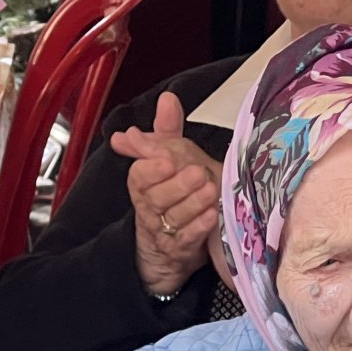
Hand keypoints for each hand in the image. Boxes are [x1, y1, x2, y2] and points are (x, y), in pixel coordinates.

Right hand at [113, 93, 223, 297]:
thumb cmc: (172, 196)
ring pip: (173, 219)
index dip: (152, 169)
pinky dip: (199, 228)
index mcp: (142, 185)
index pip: (139, 177)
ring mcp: (164, 232)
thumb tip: (167, 99)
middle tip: (198, 173)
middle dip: (177, 186)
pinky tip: (212, 216)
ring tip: (211, 191)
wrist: (170, 246)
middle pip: (156, 198)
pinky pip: (186, 241)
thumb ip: (167, 130)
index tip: (168, 160)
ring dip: (192, 205)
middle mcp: (150, 209)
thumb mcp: (169, 160)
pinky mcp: (179, 251)